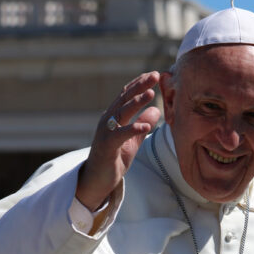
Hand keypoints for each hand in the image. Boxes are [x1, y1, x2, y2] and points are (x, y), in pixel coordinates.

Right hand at [76, 72, 161, 210]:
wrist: (97, 180)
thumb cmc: (115, 158)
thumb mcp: (133, 140)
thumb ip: (143, 124)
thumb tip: (156, 109)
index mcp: (114, 117)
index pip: (127, 95)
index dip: (140, 84)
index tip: (155, 74)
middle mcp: (108, 120)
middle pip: (125, 99)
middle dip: (140, 86)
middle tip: (155, 75)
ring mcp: (106, 132)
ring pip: (121, 113)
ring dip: (136, 102)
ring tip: (151, 93)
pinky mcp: (107, 146)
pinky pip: (120, 135)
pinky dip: (133, 129)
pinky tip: (145, 126)